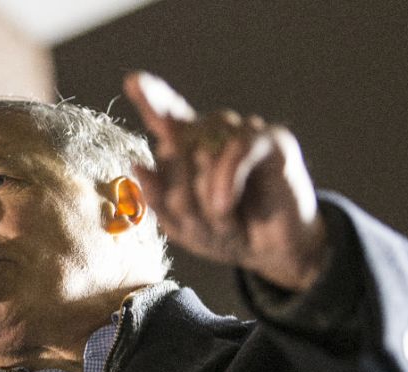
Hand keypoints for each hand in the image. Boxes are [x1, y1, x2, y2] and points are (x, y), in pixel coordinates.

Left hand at [124, 72, 327, 290]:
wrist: (274, 253)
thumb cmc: (228, 234)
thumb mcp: (184, 227)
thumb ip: (159, 199)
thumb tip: (137, 166)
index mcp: (188, 148)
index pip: (167, 116)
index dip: (152, 98)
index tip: (133, 82)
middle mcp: (214, 133)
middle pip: (176, 149)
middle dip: (180, 197)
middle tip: (199, 225)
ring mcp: (242, 132)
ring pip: (204, 153)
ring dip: (207, 198)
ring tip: (224, 221)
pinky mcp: (273, 139)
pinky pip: (237, 150)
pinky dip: (226, 181)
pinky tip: (224, 205)